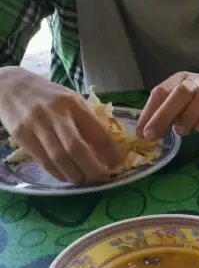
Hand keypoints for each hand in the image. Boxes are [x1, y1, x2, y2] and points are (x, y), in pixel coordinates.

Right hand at [0, 68, 121, 183]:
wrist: (11, 86)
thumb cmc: (48, 97)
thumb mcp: (71, 100)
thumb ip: (87, 122)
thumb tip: (108, 150)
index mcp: (74, 104)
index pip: (97, 132)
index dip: (110, 153)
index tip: (118, 165)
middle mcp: (56, 114)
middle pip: (77, 149)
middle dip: (93, 169)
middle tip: (102, 178)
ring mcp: (37, 125)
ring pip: (60, 158)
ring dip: (76, 175)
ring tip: (85, 181)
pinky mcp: (22, 136)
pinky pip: (44, 161)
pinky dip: (58, 173)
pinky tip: (67, 177)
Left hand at [137, 71, 198, 140]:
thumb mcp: (182, 107)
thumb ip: (166, 117)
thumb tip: (146, 134)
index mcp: (179, 80)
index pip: (160, 92)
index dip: (149, 112)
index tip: (141, 133)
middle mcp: (195, 80)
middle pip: (179, 92)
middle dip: (164, 114)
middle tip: (153, 135)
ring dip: (187, 116)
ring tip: (180, 132)